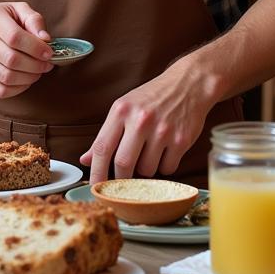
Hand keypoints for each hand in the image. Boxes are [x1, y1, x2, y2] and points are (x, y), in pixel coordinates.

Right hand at [0, 1, 53, 99]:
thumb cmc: (0, 19)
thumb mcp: (17, 9)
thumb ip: (34, 20)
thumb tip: (46, 39)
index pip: (15, 38)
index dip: (36, 48)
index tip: (49, 52)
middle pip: (12, 60)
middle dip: (36, 65)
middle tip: (47, 63)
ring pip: (8, 78)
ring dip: (30, 77)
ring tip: (38, 71)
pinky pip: (2, 91)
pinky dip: (19, 88)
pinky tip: (26, 78)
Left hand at [80, 65, 217, 184]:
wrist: (188, 85)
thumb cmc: (152, 98)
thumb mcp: (124, 108)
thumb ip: (105, 135)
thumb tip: (86, 159)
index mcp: (121, 110)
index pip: (102, 148)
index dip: (96, 172)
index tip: (95, 188)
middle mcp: (141, 120)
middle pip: (123, 164)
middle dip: (121, 178)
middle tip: (124, 178)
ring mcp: (162, 131)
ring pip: (146, 170)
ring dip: (145, 169)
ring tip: (150, 151)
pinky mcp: (181, 140)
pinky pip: (167, 168)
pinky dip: (164, 166)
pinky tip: (166, 150)